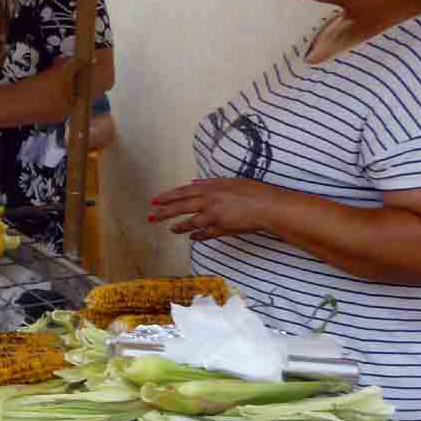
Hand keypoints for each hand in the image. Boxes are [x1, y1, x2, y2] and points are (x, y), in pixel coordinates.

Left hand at [149, 178, 280, 241]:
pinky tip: (192, 238)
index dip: (167, 196)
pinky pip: (206, 233)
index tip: (154, 200)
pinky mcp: (222, 228)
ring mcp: (214, 215)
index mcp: (211, 188)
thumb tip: (193, 183)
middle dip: (163, 212)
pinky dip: (198, 236)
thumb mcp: (231, 182)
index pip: (183, 192)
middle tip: (150, 217)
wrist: (270, 207)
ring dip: (179, 226)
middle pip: (181, 206)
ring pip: (190, 222)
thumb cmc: (255, 192)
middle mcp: (209, 201)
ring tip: (171, 229)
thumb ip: (210, 183)